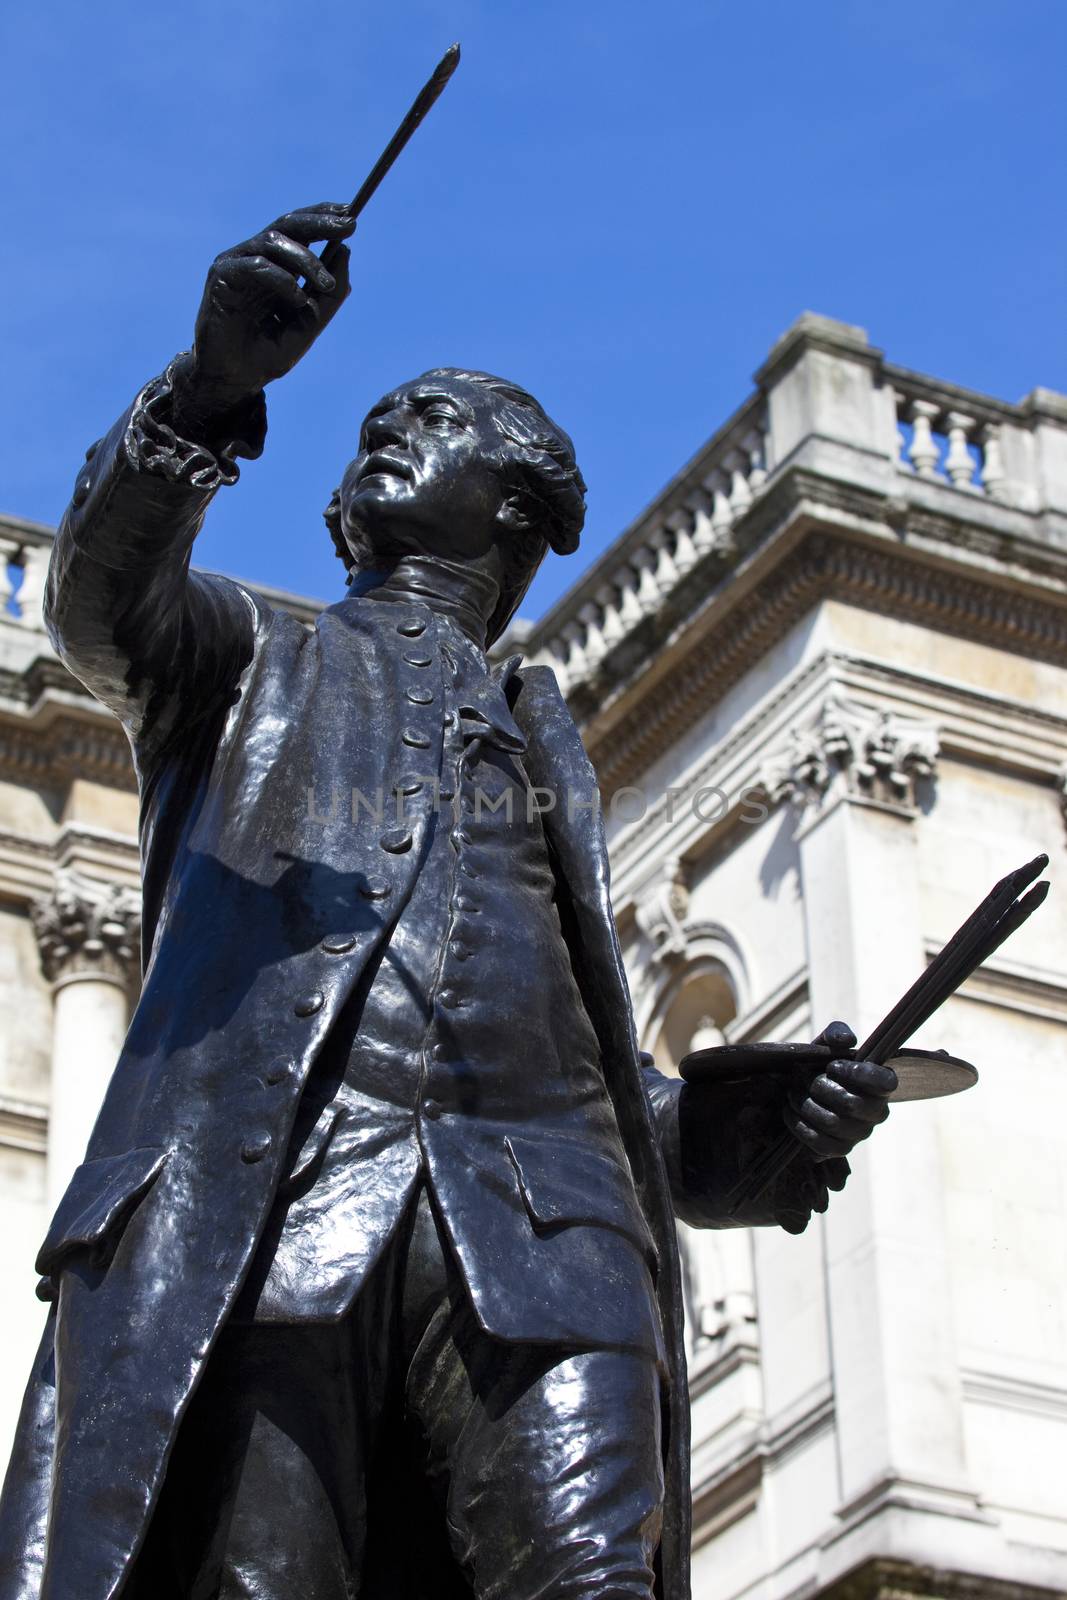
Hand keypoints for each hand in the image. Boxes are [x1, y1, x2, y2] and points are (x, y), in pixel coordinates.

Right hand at [176, 203, 355, 420]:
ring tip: (326, 283)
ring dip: (306, 259)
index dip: (322, 218)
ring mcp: (237, 265)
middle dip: (319, 223)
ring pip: (274, 242)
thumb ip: (328, 297)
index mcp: (275, 265)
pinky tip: (298, 299)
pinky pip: (255, 265)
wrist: (235, 380)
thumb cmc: (266, 353)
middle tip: (347, 225)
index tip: (349, 215)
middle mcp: (255, 258)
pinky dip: (282, 279)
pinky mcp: (222, 278)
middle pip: (287, 225)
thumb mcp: (308, 325)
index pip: (299, 230)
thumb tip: (345, 252)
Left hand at [783, 1021, 896, 1161]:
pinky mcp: (841, 1149)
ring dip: (805, 1105)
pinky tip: (790, 1111)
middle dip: (819, 1087)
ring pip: (832, 1123)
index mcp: (882, 1084)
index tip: (832, 1066)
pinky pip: (821, 1143)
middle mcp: (877, 1112)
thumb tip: (845, 1041)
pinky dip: (799, 1125)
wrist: (802, 1087)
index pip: (884, 1082)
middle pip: (850, 1104)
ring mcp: (860, 1133)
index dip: (857, 1073)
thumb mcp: (828, 1043)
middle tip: (801, 1077)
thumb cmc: (821, 1063)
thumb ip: (837, 1034)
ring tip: (793, 1092)